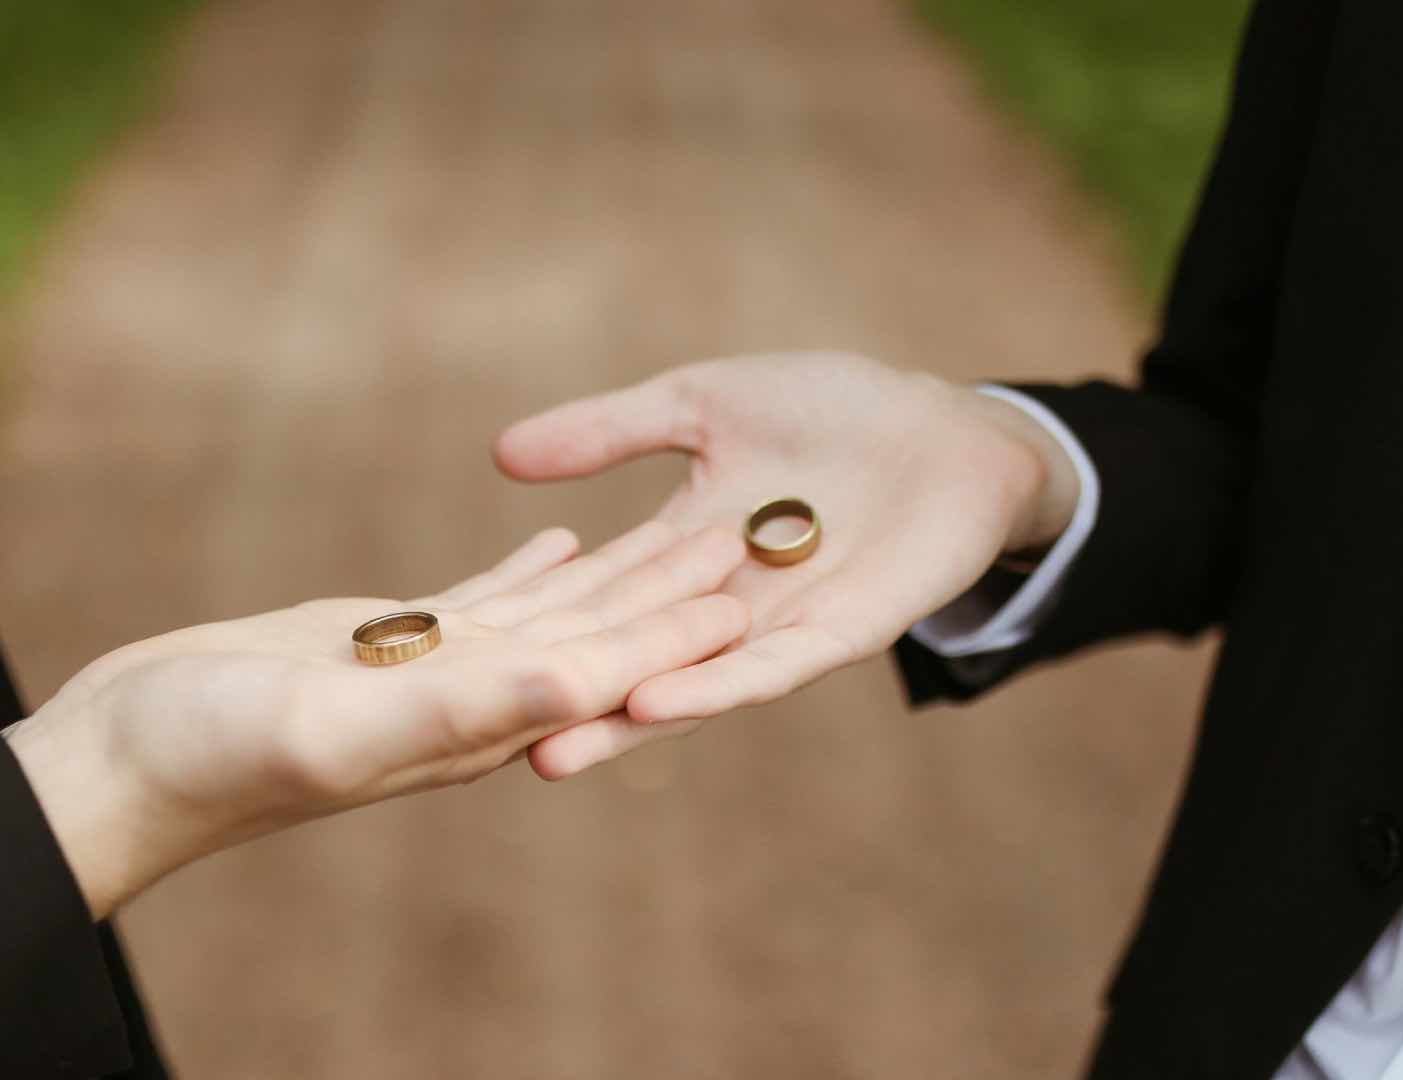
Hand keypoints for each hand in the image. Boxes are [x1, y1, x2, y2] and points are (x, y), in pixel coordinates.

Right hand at [8, 523, 747, 916]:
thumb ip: (455, 710)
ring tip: (684, 521)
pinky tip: (563, 537)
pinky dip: (532, 567)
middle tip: (753, 531)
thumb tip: (575, 687)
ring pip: (550, 611)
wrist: (124, 759)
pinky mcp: (382, 642)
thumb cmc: (213, 757)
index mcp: (469, 726)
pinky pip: (481, 598)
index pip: (598, 673)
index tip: (751, 589)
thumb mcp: (337, 727)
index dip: (675, 632)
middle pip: (595, 635)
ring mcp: (426, 672)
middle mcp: (465, 702)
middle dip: (673, 587)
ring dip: (620, 572)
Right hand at [492, 352, 1078, 778]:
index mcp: (679, 557)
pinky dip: (717, 686)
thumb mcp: (699, 406)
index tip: (458, 670)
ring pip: (693, 687)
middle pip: (632, 666)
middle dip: (566, 709)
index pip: (596, 606)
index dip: (536, 637)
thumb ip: (609, 433)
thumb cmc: (829, 410)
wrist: (944, 423)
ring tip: (554, 754)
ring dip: (626, 722)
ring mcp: (779, 627)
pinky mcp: (843, 631)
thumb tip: (502, 454)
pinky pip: (773, 668)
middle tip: (481, 752)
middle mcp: (719, 608)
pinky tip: (660, 701)